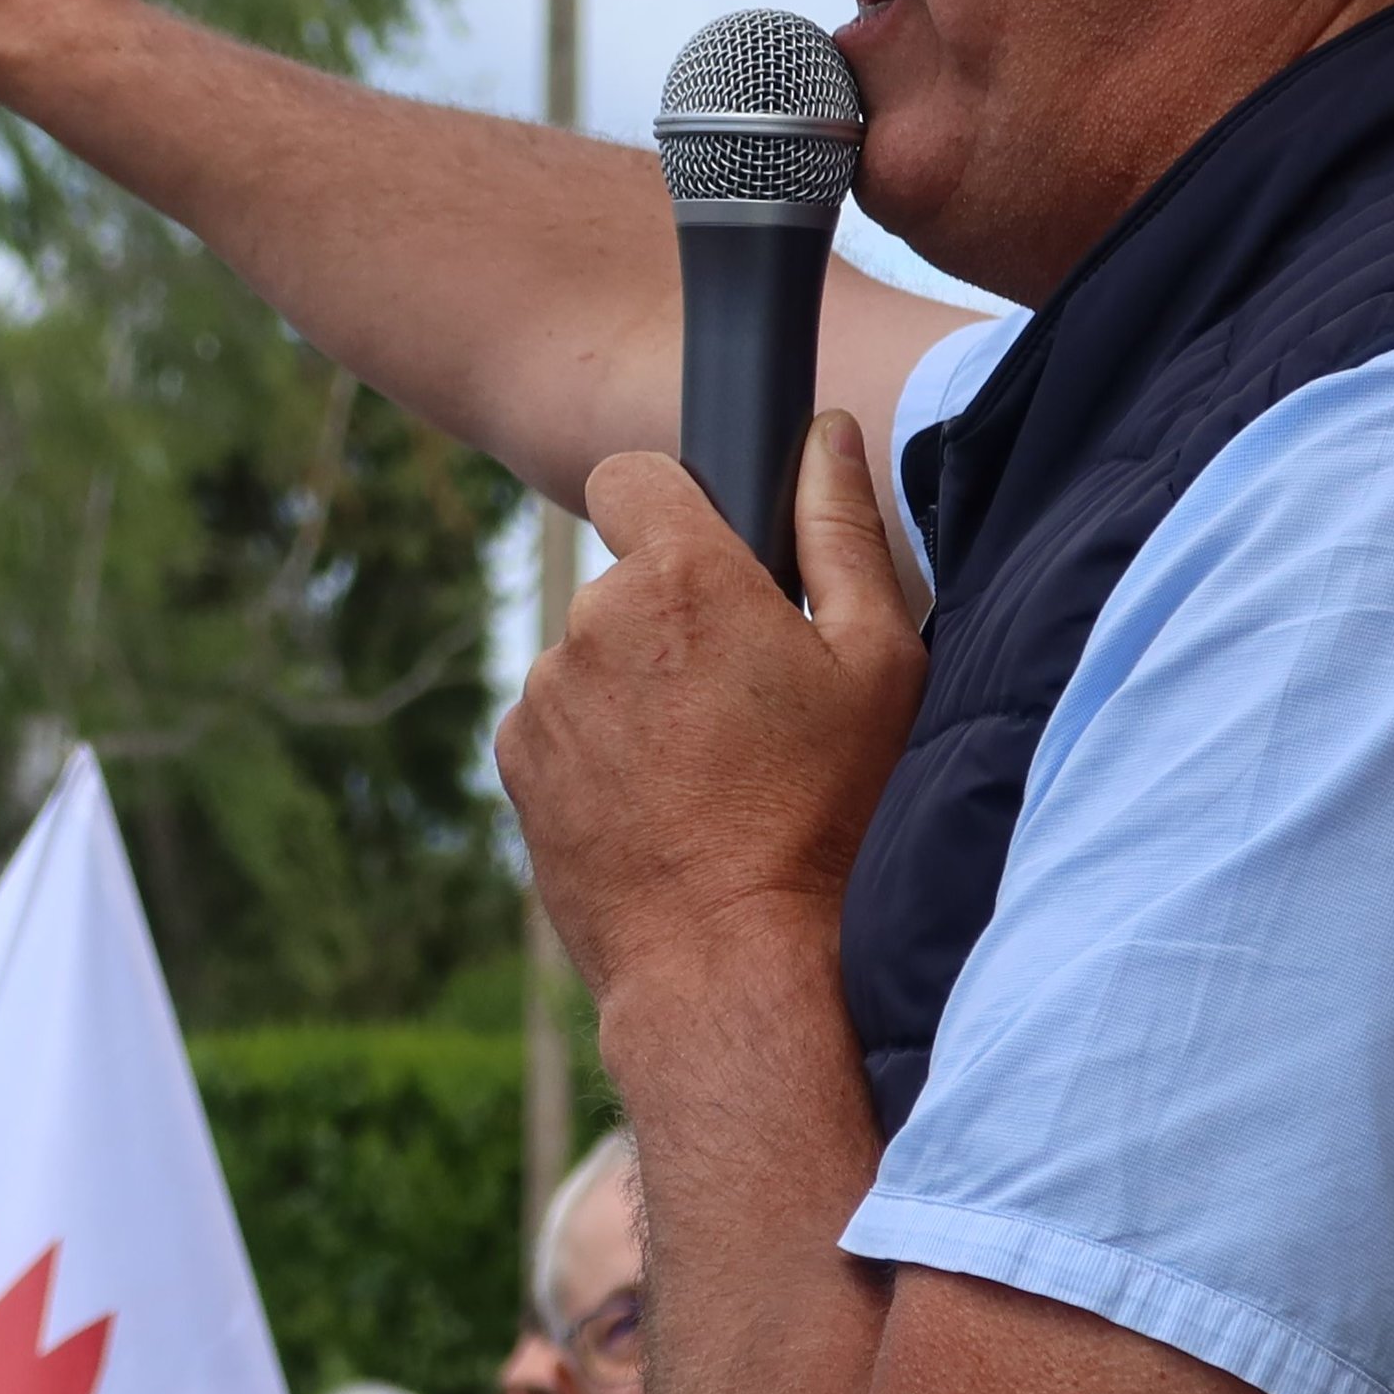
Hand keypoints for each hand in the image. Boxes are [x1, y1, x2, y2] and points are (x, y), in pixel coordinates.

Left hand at [498, 419, 923, 1006]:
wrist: (731, 961)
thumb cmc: (827, 815)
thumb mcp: (877, 664)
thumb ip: (843, 530)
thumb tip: (824, 433)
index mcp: (679, 576)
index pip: (634, 475)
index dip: (672, 507)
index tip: (713, 564)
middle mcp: (591, 623)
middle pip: (624, 583)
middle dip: (672, 622)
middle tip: (743, 704)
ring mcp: (543, 697)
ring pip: (590, 660)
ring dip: (634, 692)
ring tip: (705, 772)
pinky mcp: (516, 764)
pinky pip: (559, 727)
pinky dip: (598, 751)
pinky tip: (660, 807)